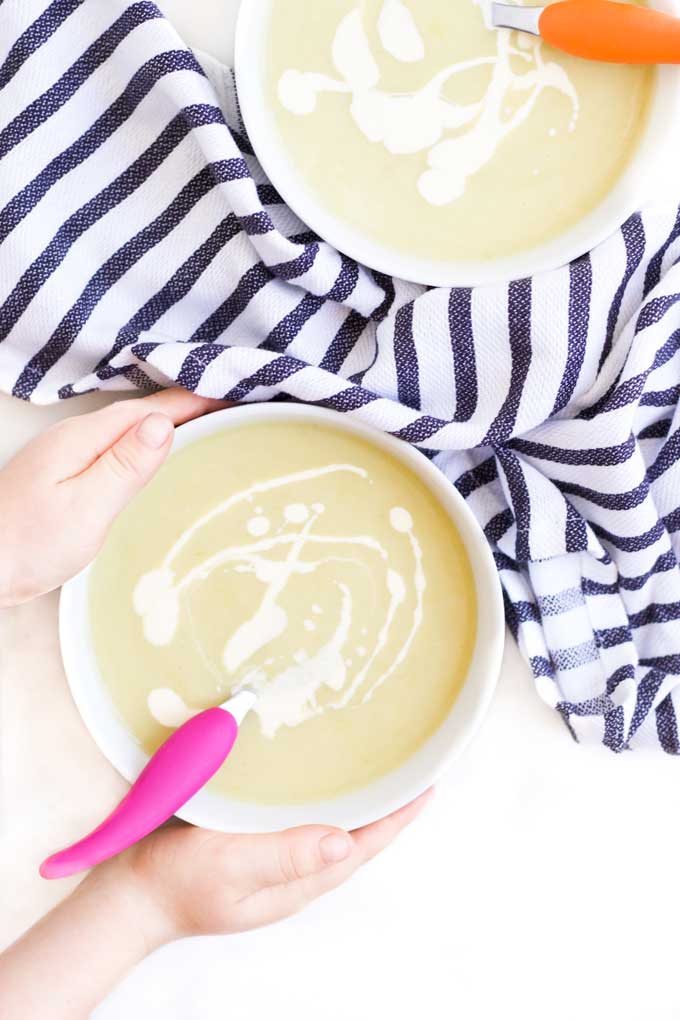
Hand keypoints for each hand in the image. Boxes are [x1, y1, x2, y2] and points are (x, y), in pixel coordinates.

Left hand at [0, 390, 226, 607]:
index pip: (148, 408)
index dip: (191, 401)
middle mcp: (73, 436)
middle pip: (138, 412)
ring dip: (164, 421)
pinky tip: (154, 453)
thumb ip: (126, 466)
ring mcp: (65, 454)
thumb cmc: (28, 545)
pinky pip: (114, 445)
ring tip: (204, 423)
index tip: (232, 395)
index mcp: (82, 437)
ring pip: (126, 427)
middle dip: (184, 405)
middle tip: (229, 407)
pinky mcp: (63, 473)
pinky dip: (143, 442)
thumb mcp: (86, 508)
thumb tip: (163, 424)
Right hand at [0, 795, 431, 1019]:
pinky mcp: (254, 846)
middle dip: (387, 807)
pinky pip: (302, 822)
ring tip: (382, 770)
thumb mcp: (230, 865)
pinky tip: (320, 780)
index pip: (363, 846)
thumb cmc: (176, 882)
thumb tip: (346, 843)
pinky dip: (323, 800)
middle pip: (356, 838)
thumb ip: (285, 853)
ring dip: (359, 802)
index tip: (428, 786)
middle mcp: (294, 872)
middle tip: (413, 768)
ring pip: (332, 829)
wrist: (129, 894)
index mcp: (297, 881)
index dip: (398, 818)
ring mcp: (275, 861)